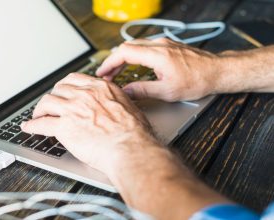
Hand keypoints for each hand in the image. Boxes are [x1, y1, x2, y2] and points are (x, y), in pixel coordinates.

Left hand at [21, 73, 157, 176]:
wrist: (130, 149)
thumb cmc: (134, 133)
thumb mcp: (128, 106)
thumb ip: (115, 101)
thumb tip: (114, 103)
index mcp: (100, 88)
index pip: (74, 79)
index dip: (63, 86)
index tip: (61, 91)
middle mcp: (84, 95)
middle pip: (58, 89)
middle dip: (52, 97)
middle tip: (49, 105)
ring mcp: (72, 110)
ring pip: (46, 102)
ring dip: (39, 110)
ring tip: (37, 115)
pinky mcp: (64, 127)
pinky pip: (41, 123)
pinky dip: (32, 126)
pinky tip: (29, 127)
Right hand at [96, 38, 220, 100]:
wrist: (217, 72)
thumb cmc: (198, 80)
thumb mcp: (167, 91)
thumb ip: (142, 91)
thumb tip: (125, 92)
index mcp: (157, 55)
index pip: (124, 53)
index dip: (109, 63)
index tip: (102, 73)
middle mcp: (159, 45)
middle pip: (127, 47)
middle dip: (113, 61)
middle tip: (107, 76)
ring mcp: (163, 44)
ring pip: (135, 46)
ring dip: (123, 58)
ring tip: (117, 73)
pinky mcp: (167, 46)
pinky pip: (144, 47)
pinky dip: (133, 56)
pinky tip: (132, 66)